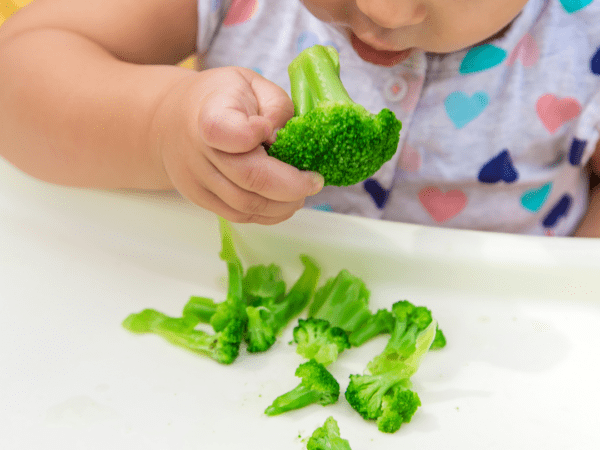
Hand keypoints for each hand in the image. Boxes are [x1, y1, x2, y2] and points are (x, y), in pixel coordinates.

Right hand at [150, 66, 322, 224]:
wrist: (171, 121)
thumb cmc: (219, 99)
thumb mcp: (250, 83)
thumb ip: (275, 104)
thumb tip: (282, 137)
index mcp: (209, 114)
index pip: (225, 131)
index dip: (254, 135)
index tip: (269, 131)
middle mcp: (198, 151)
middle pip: (248, 178)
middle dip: (291, 186)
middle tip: (314, 181)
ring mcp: (197, 180)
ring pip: (246, 205)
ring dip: (283, 205)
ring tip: (301, 192)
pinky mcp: (200, 200)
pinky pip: (239, 216)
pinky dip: (268, 214)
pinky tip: (283, 202)